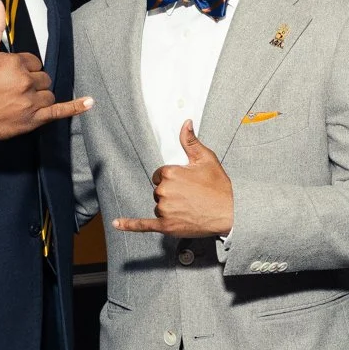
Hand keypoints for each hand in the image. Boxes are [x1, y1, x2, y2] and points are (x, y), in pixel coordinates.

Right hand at [0, 1, 92, 140]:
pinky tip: (90, 102)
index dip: (21, 67)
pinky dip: (76, 107)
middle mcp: (25, 82)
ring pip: (48, 93)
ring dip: (39, 95)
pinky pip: (59, 112)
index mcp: (14, 63)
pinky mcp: (31, 121)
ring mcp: (30, 103)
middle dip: (31, 81)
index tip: (8, 74)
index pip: (32, 61)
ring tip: (21, 99)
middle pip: (42, 78)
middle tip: (11, 88)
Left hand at [114, 120, 234, 235]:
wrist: (231, 212)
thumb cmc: (219, 186)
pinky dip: (130, 225)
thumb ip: (190, 141)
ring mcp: (164, 210)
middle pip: (159, 191)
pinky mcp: (166, 226)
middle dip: (172, 193)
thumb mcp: (206, 159)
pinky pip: (143, 225)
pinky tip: (118, 224)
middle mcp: (164, 191)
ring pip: (159, 206)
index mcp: (170, 173)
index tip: (186, 183)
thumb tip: (185, 123)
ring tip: (191, 208)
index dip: (173, 179)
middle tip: (192, 196)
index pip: (160, 175)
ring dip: (170, 207)